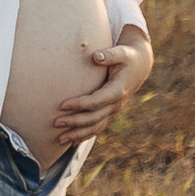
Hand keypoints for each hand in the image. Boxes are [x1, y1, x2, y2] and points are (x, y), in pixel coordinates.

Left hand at [50, 30, 152, 148]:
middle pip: (93, 118)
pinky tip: (72, 142)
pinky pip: (97, 127)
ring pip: (95, 127)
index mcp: (118, 91)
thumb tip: (96, 56)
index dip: (79, 104)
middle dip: (74, 122)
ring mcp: (113, 110)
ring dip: (77, 134)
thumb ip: (109, 55)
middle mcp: (116, 104)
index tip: (62, 105)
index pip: (96, 101)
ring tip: (59, 140)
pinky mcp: (110, 112)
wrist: (139, 67)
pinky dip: (85, 135)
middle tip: (55, 123)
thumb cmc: (127, 57)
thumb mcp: (121, 53)